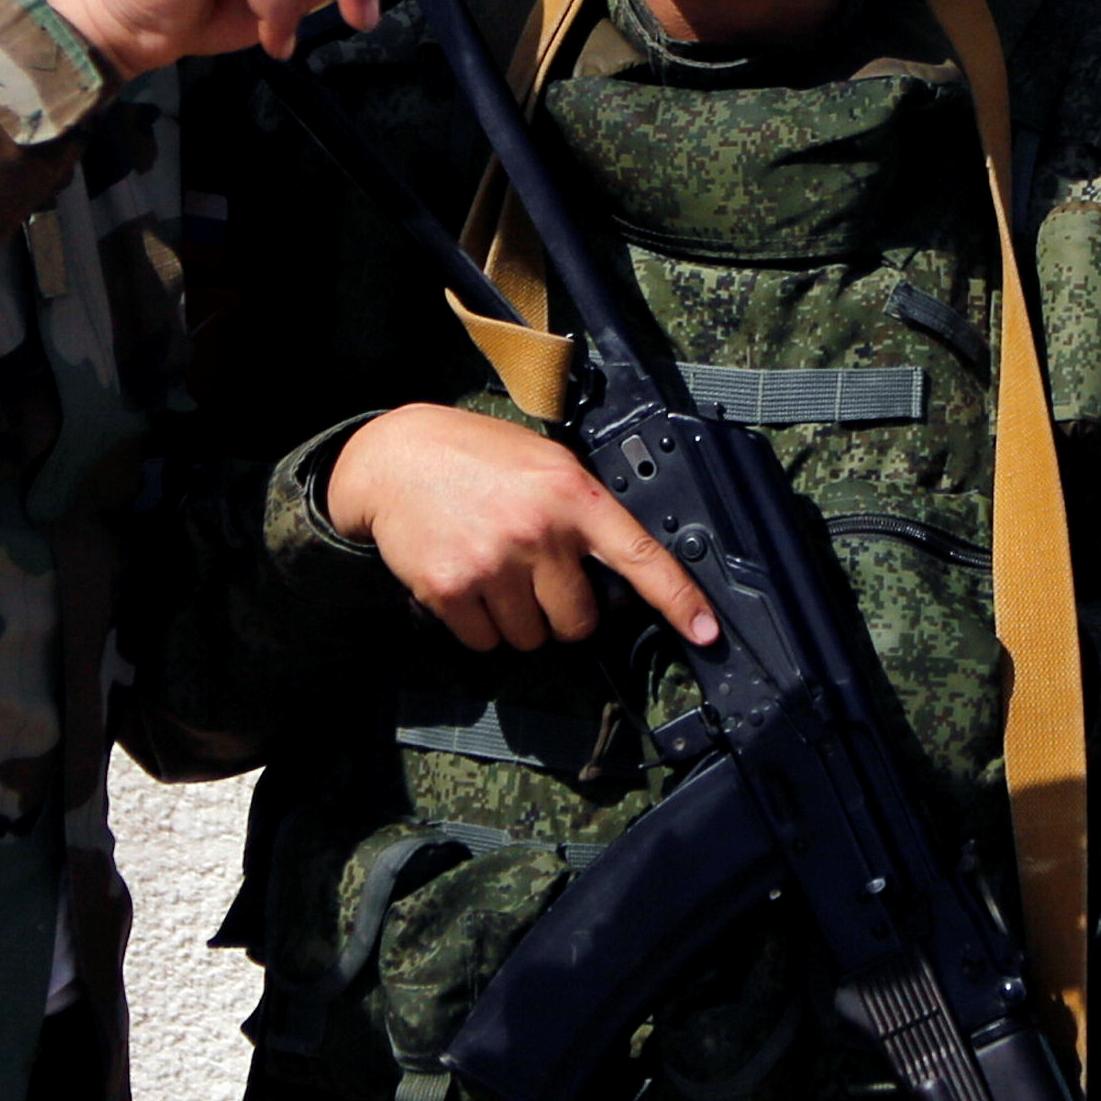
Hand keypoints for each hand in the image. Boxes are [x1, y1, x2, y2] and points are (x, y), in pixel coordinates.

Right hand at [324, 403, 723, 655]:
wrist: (393, 458)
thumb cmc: (475, 458)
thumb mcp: (544, 462)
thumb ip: (583, 508)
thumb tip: (615, 568)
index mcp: (572, 495)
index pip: (639, 556)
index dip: (679, 599)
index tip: (707, 631)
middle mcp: (539, 531)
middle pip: (579, 621)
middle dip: (562, 612)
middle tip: (535, 579)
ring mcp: (495, 564)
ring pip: (531, 638)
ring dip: (518, 622)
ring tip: (495, 573)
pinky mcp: (452, 590)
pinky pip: (486, 643)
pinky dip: (480, 627)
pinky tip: (468, 585)